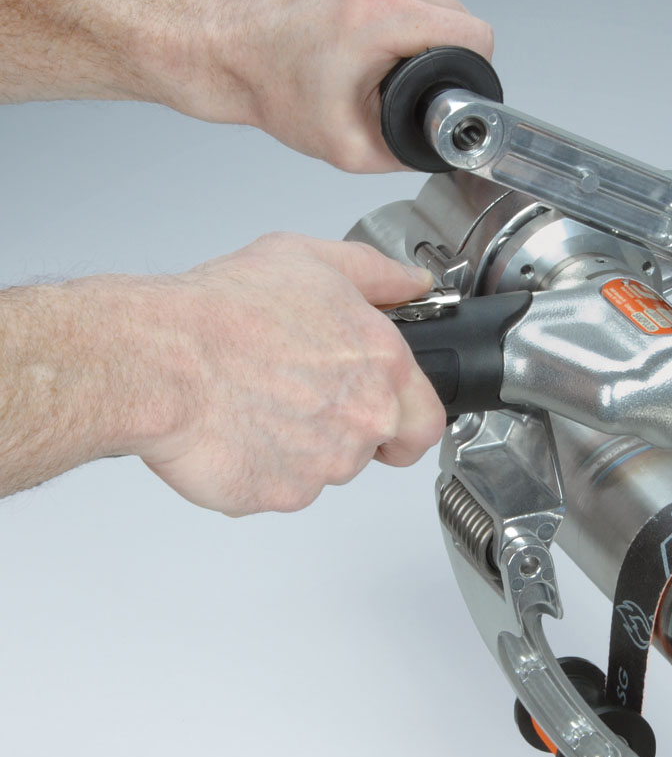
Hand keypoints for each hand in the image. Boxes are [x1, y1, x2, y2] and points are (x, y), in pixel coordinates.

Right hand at [141, 234, 445, 515]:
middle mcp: (363, 421)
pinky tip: (236, 429)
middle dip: (348, 430)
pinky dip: (260, 467)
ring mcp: (324, 465)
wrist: (160, 361)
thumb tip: (413, 281)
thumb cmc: (225, 311)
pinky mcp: (280, 495)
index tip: (387, 414)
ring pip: (326, 469)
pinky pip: (279, 489)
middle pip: (376, 447)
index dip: (408, 420)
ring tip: (258, 402)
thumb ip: (377, 275)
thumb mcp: (311, 261)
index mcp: (382, 366)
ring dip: (301, 447)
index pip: (427, 421)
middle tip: (303, 400)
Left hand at [218, 0, 493, 171]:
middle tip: (392, 72)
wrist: (234, 48)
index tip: (445, 85)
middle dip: (436, 50)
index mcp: (380, 13)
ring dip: (416, 24)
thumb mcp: (353, 148)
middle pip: (455, 15)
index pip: (475, 35)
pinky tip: (364, 15)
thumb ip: (413, 155)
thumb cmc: (280, 90)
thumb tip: (452, 150)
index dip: (470, 69)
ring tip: (371, 44)